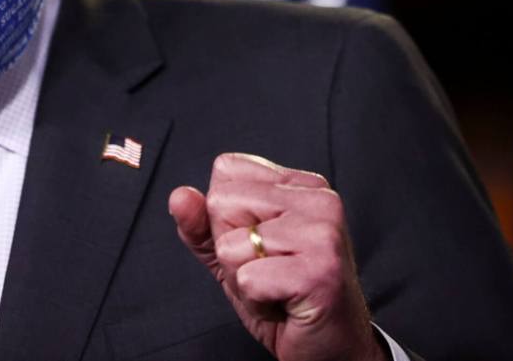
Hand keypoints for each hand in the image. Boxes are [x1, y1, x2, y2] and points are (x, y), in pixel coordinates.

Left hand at [169, 153, 384, 360]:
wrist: (332, 350)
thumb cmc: (285, 298)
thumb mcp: (233, 255)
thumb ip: (201, 224)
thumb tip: (179, 196)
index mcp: (299, 185)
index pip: (226, 170)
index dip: (226, 216)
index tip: (261, 246)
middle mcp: (318, 198)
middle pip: (222, 201)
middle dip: (230, 248)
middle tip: (270, 272)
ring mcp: (323, 232)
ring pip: (230, 244)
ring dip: (243, 279)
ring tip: (277, 289)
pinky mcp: (320, 270)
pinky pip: (248, 278)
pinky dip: (256, 301)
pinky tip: (285, 304)